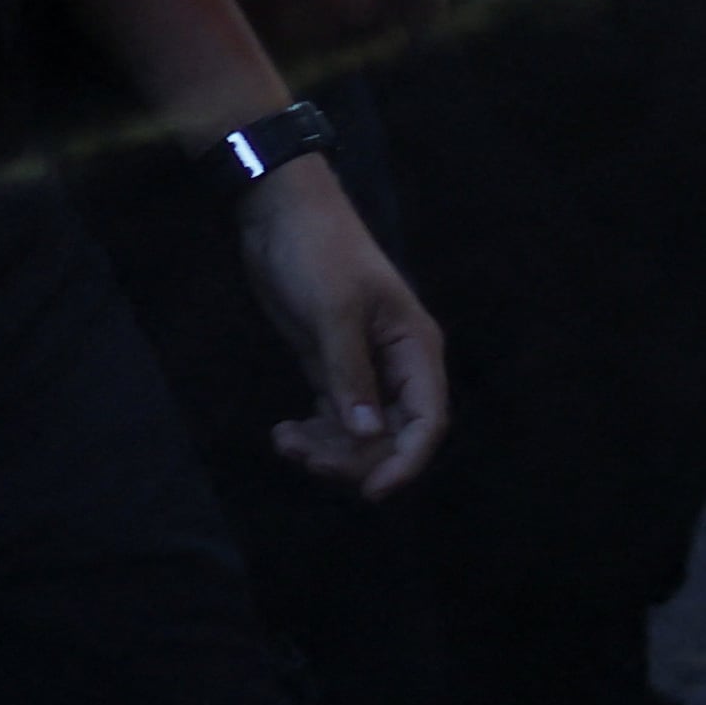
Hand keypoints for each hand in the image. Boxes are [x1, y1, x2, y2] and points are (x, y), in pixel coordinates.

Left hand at [235, 160, 446, 499]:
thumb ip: (350, 374)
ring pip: (361, 432)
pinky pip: (334, 418)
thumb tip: (368, 433)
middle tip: (307, 459)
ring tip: (287, 444)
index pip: (426, 422)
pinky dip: (313, 434)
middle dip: (355, 457)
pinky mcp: (331, 367)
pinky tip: (283, 435)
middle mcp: (397, 366)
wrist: (278, 212)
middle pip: (392, 436)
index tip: (372, 491)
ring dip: (329, 449)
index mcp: (415, 350)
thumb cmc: (317, 251)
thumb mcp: (334, 310)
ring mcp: (364, 369)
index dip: (405, 462)